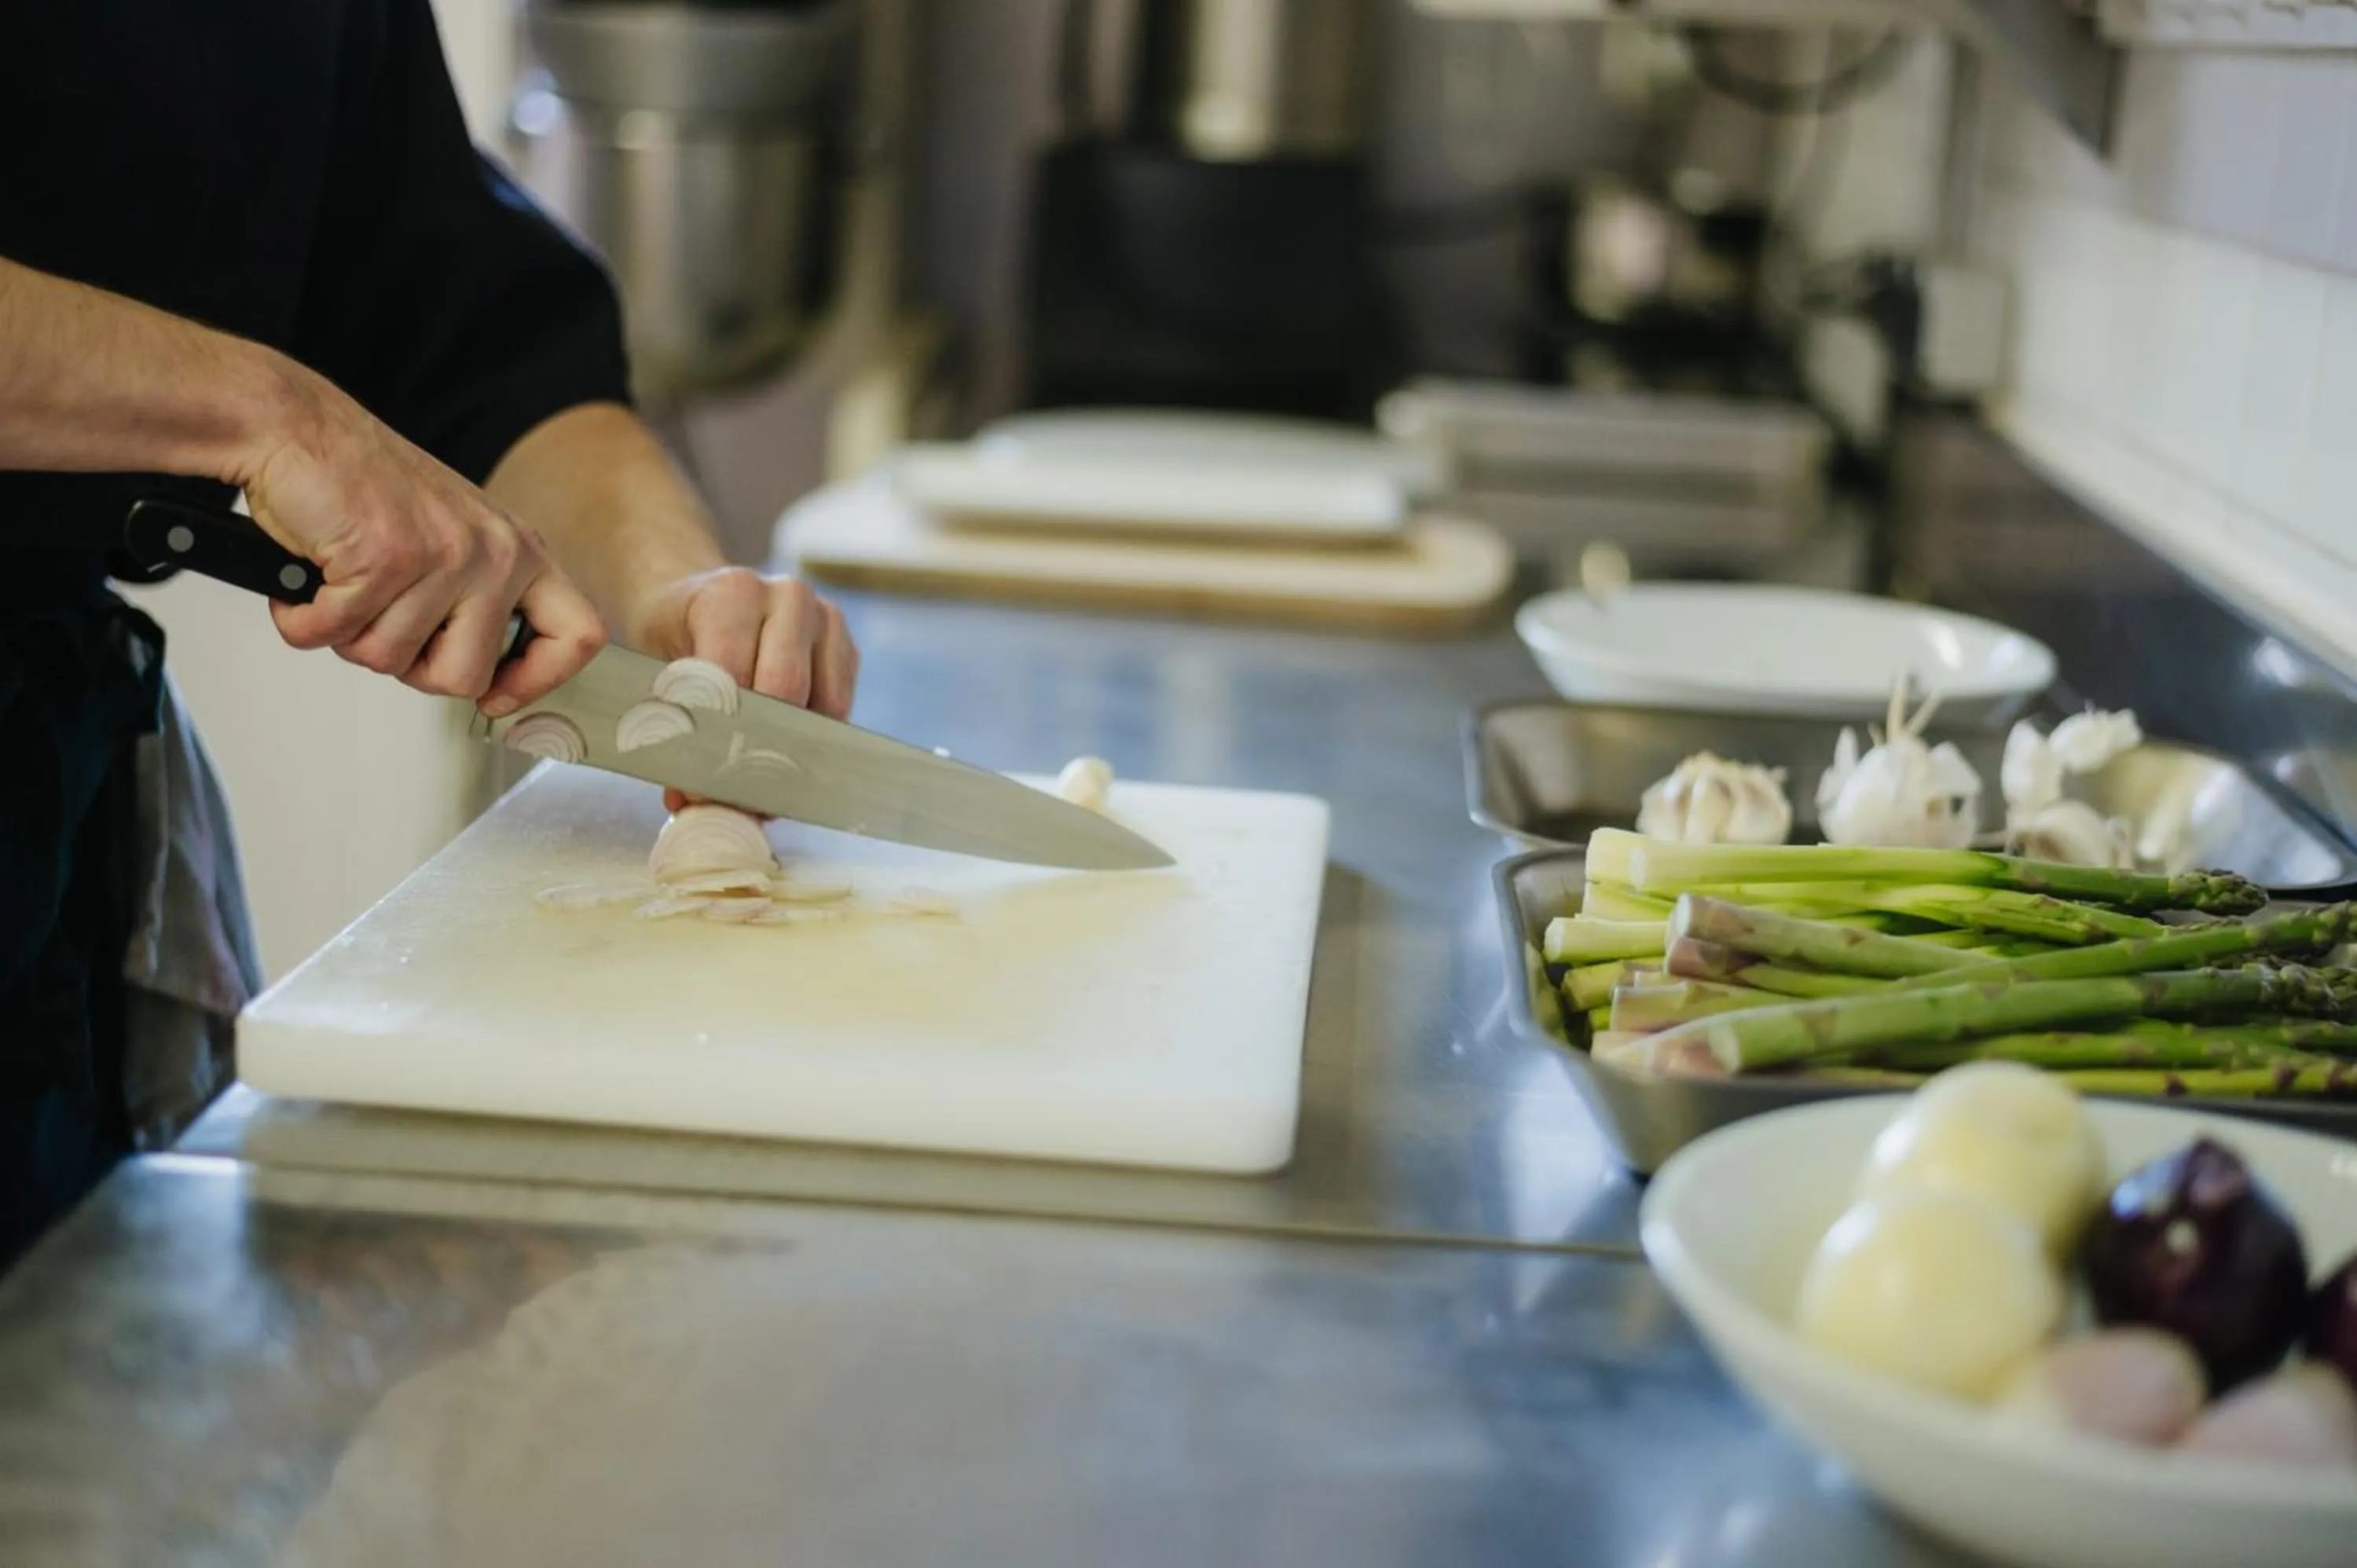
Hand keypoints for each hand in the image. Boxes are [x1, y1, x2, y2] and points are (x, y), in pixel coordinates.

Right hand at [240, 365, 605, 713]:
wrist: (296, 428)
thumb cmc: (363, 487)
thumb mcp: (452, 541)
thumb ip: (479, 601)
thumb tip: (484, 680)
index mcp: (521, 551)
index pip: (579, 636)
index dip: (539, 681)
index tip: (496, 695)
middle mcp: (495, 553)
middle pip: (465, 677)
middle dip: (410, 667)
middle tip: (382, 621)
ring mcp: (444, 556)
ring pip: (390, 660)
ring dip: (347, 634)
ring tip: (344, 580)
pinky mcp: (385, 558)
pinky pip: (334, 635)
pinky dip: (304, 620)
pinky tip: (311, 575)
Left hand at [628, 566, 858, 812]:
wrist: (696, 597)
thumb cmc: (674, 635)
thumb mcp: (655, 667)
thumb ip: (671, 724)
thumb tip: (687, 799)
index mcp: (734, 592)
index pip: (733, 674)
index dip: (715, 733)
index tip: (697, 786)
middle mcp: (788, 597)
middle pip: (785, 689)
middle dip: (756, 747)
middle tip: (729, 793)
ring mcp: (825, 619)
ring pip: (821, 704)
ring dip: (788, 749)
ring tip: (754, 783)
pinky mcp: (846, 647)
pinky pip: (839, 707)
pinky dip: (810, 738)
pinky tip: (780, 755)